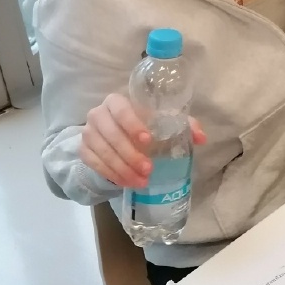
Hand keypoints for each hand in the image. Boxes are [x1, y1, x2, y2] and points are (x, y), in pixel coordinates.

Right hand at [79, 92, 206, 187]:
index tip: (148, 141)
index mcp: (116, 102)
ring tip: (141, 181)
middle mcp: (97, 114)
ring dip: (122, 168)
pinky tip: (126, 182)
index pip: (120, 109)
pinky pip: (94, 164)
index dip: (132, 124)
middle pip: (111, 134)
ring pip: (102, 151)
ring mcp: (88, 132)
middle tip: (148, 170)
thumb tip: (201, 138)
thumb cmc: (142, 124)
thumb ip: (182, 125)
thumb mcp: (161, 121)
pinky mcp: (83, 150)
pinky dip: (111, 174)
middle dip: (130, 154)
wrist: (114, 134)